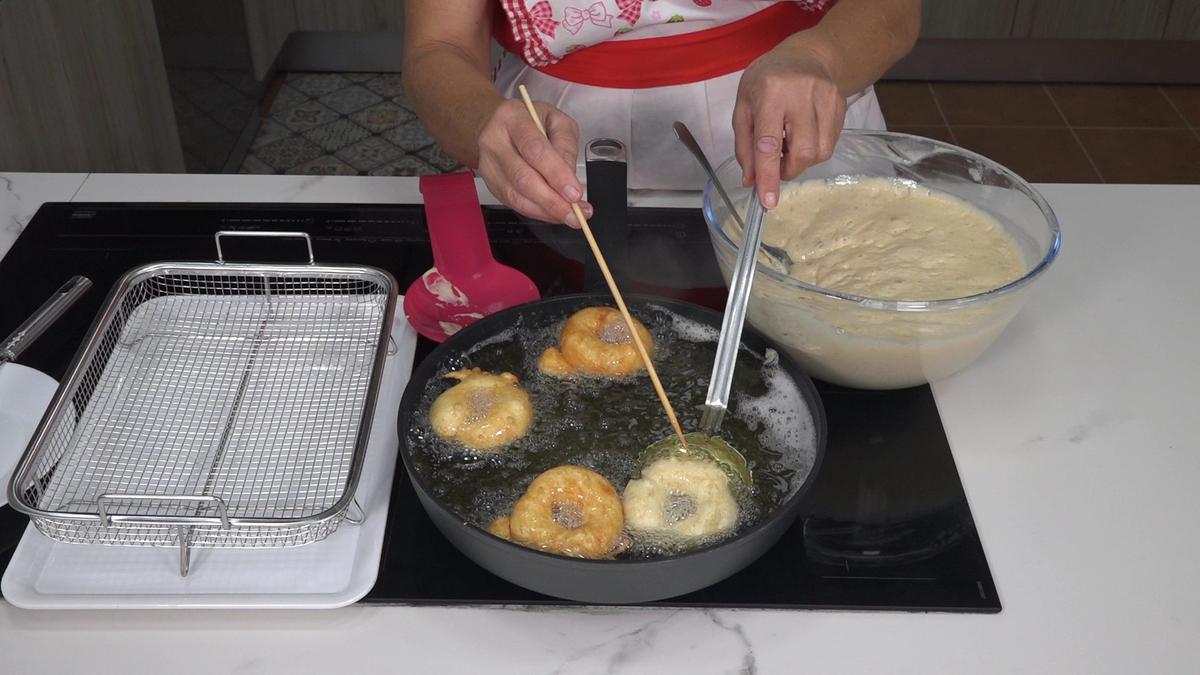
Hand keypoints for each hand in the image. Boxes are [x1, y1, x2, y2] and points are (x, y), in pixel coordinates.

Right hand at [476, 98, 591, 226]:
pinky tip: (554, 213)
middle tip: (575, 212)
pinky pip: (514, 204)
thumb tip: (569, 177)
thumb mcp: (556, 120)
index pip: (534, 150)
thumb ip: (566, 145)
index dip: (556, 174)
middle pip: (522, 178)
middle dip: (552, 200)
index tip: (574, 192)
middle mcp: (494, 141)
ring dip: (546, 211)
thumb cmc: (530, 121)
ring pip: (517, 196)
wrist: (498, 124)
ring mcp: (489, 165)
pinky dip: (537, 212)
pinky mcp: (490, 184)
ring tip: (570, 216)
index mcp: (512, 118)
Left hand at [734, 37, 846, 208]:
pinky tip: (803, 135)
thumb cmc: (767, 80)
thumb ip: (745, 146)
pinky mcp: (841, 106)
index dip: (768, 176)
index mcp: (771, 93)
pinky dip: (814, 150)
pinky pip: (830, 144)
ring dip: (801, 161)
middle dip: (787, 170)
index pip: (769, 143)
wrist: (806, 55)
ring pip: (820, 152)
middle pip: (802, 152)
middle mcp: (802, 94)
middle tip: (777, 162)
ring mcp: (827, 99)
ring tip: (790, 144)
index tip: (767, 202)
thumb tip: (751, 181)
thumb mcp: (743, 106)